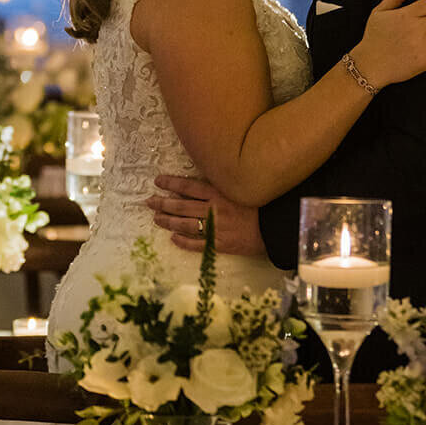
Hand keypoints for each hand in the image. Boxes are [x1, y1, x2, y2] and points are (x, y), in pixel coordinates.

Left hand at [147, 174, 267, 255]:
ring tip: (156, 219)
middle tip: (149, 202)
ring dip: (168, 221)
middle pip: (182, 206)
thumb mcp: (242, 186)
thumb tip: (202, 179)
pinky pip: (197, 244)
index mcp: (220, 192)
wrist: (276, 228)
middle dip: (163, 203)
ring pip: (185, 225)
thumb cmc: (261, 204)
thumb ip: (222, 184)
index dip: (171, 183)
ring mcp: (216, 228)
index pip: (189, 186)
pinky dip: (183, 242)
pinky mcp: (220, 245)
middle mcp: (214, 210)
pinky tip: (173, 239)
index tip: (158, 181)